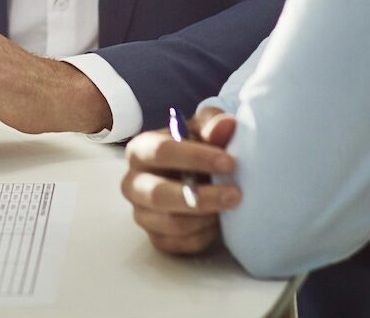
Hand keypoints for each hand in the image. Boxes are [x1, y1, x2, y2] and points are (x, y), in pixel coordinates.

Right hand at [122, 107, 239, 254]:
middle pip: (160, 195)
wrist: (195, 173)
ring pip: (172, 224)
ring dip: (206, 218)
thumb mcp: (203, 129)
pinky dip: (204, 236)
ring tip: (229, 208)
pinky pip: (180, 244)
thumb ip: (213, 125)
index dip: (196, 157)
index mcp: (140, 150)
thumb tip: (226, 125)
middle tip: (236, 194)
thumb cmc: (196, 146)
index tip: (230, 163)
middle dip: (202, 197)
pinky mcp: (155, 238)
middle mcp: (133, 183)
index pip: (161, 152)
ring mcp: (141, 213)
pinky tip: (219, 223)